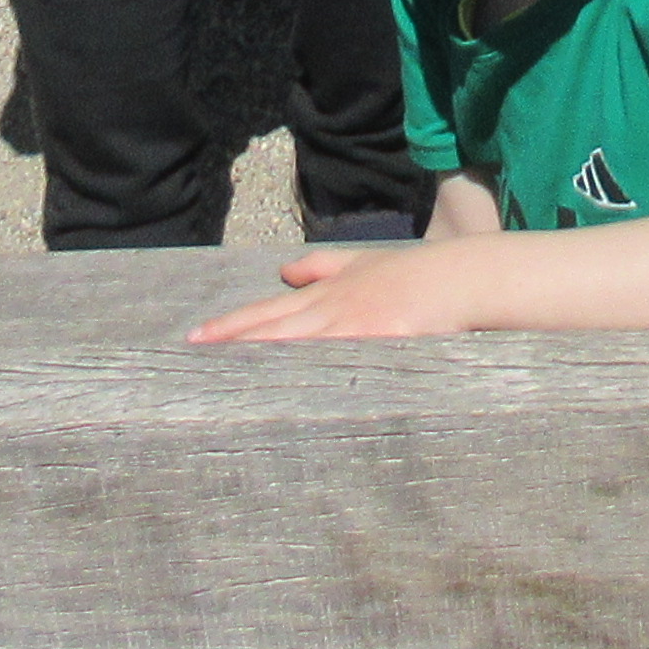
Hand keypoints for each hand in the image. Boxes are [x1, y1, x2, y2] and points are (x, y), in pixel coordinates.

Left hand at [192, 242, 475, 343]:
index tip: (197, 336)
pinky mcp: (375, 340)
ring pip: (293, 341)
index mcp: (325, 293)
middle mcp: (330, 307)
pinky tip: (283, 386)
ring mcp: (351, 324)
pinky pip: (334, 359)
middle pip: (271, 325)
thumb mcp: (362, 262)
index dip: (233, 325)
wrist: (456, 279)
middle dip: (231, 339)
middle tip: (192, 352)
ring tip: (222, 369)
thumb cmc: (414, 274)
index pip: (268, 311)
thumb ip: (322, 266)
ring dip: (257, 354)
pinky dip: (307, 369)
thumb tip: (285, 271)